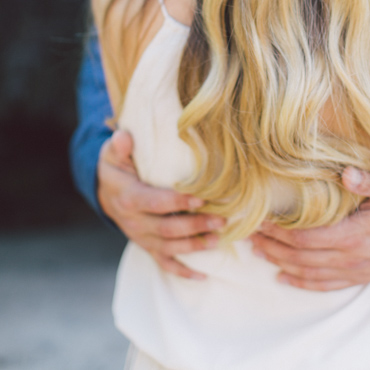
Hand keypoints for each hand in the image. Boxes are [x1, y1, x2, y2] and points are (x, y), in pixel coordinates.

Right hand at [97, 130, 224, 278]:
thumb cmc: (116, 168)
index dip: (177, 201)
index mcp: (129, 198)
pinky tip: (202, 275)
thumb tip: (124, 137)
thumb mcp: (112, 154)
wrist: (105, 192)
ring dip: (194, 246)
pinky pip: (163, 262)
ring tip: (218, 240)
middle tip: (221, 220)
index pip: (155, 202)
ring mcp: (141, 237)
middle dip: (194, 226)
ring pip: (168, 247)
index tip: (201, 197)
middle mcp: (134, 222)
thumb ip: (119, 146)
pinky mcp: (147, 245)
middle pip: (166, 228)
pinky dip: (182, 271)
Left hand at [250, 167, 369, 290]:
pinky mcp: (358, 275)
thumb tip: (346, 173)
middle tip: (248, 234)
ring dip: (280, 263)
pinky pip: (324, 284)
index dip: (278, 231)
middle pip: (299, 255)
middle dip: (271, 245)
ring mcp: (353, 269)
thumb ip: (369, 181)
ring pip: (308, 272)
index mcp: (353, 233)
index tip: (258, 219)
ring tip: (258, 251)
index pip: (304, 236)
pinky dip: (301, 283)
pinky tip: (284, 277)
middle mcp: (349, 255)